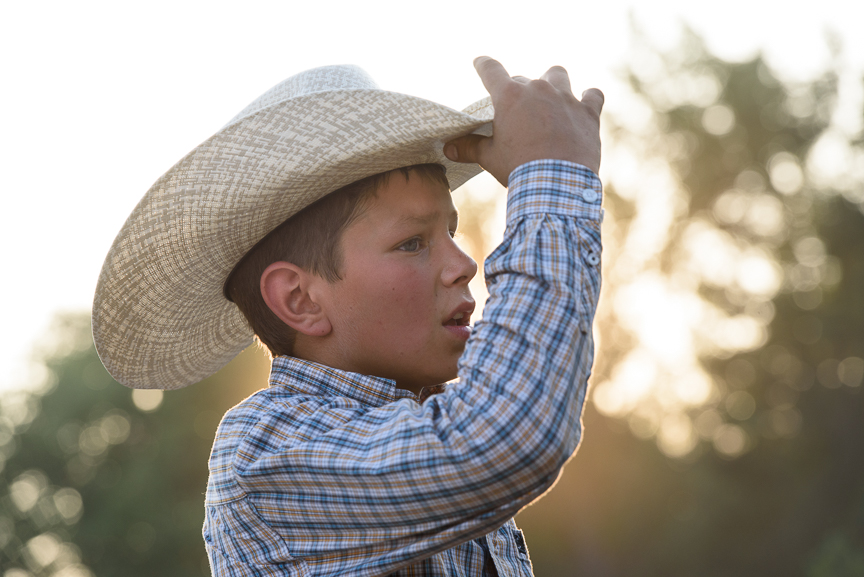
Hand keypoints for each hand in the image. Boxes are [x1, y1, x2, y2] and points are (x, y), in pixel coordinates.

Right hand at [444, 57, 603, 185]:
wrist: (556, 184)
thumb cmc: (518, 168)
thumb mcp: (490, 158)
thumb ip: (470, 147)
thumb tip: (448, 149)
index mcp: (509, 96)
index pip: (491, 70)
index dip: (483, 65)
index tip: (480, 62)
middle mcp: (538, 89)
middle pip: (523, 78)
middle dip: (517, 90)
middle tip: (515, 109)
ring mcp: (566, 98)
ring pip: (558, 75)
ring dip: (553, 82)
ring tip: (550, 96)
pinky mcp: (587, 112)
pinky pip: (592, 95)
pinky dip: (588, 98)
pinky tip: (585, 104)